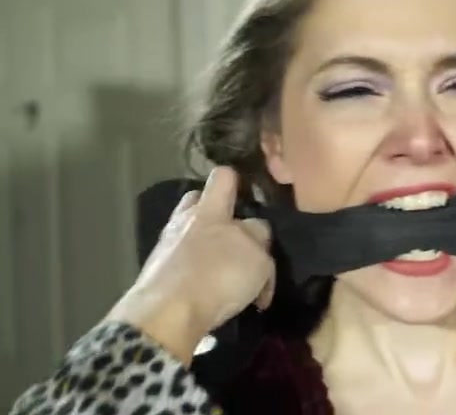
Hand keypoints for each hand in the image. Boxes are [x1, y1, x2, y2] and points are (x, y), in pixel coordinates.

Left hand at [107, 166, 275, 364]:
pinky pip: (183, 263)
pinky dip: (197, 273)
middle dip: (217, 212)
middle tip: (236, 236)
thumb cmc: (218, 278)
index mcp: (210, 210)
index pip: (225, 177)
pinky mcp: (157, 273)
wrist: (167, 315)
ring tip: (227, 272)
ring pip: (190, 234)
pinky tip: (211, 293)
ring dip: (207, 246)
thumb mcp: (258, 260)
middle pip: (199, 201)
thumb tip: (255, 239)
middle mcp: (185, 220)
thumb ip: (260, 242)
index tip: (253, 198)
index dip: (241, 182)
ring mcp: (166, 246)